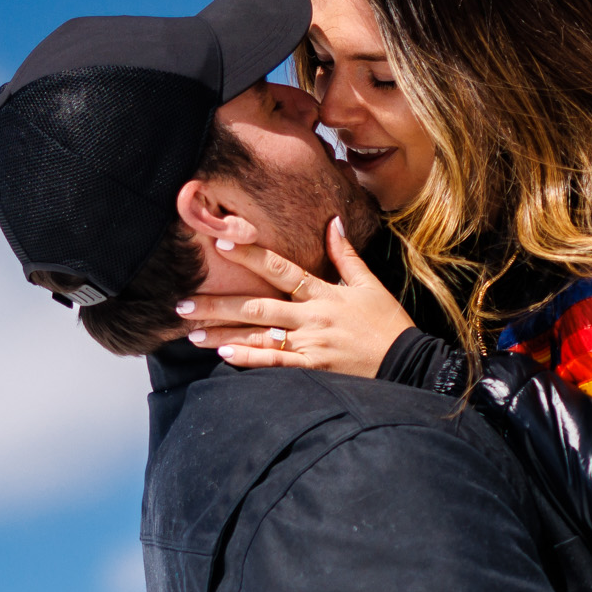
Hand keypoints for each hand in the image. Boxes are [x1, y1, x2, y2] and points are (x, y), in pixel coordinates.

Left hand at [179, 219, 417, 377]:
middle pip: (258, 305)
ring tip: (190, 331)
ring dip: (223, 333)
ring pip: (260, 335)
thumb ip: (346, 256)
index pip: (282, 269)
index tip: (222, 245)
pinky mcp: (316, 370)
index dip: (252, 256)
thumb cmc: (389, 325)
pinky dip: (250, 359)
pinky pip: (277, 364)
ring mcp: (313, 345)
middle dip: (217, 303)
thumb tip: (333, 221)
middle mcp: (313, 316)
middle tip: (181, 302)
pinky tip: (223, 355)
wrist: (410, 364)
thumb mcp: (371, 286)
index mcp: (325, 293)